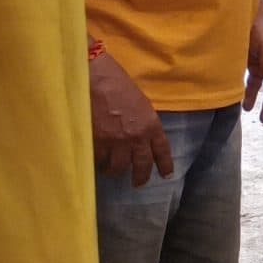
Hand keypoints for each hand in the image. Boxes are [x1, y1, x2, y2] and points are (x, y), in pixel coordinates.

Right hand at [90, 53, 172, 186]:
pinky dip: (98, 163)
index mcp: (151, 125)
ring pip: (118, 166)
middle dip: (140, 176)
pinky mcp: (97, 141)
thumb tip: (138, 135)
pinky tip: (96, 163)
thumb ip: (142, 121)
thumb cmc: (118, 84)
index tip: (166, 175)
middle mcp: (137, 137)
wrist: (97, 78)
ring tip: (111, 172)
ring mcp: (117, 141)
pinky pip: (99, 159)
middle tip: (138, 183)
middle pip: (141, 164)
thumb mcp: (140, 103)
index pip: (162, 150)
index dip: (165, 164)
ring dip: (115, 171)